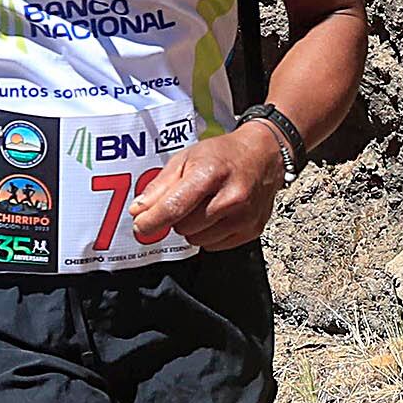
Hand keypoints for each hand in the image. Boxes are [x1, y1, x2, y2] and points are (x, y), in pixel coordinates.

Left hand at [130, 120, 285, 249]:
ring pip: (198, 240)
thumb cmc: (223, 155)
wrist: (263, 155)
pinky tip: (218, 216)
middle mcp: (231, 197)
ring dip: (194, 228)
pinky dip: (210, 235)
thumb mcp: (187, 158)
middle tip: (187, 201)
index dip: (152, 220)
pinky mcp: (252, 230)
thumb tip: (139, 211)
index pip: (175, 207)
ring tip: (204, 207)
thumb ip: (161, 186)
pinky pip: (215, 246)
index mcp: (210, 174)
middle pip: (184, 227)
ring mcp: (244, 216)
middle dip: (177, 218)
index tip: (141, 225)